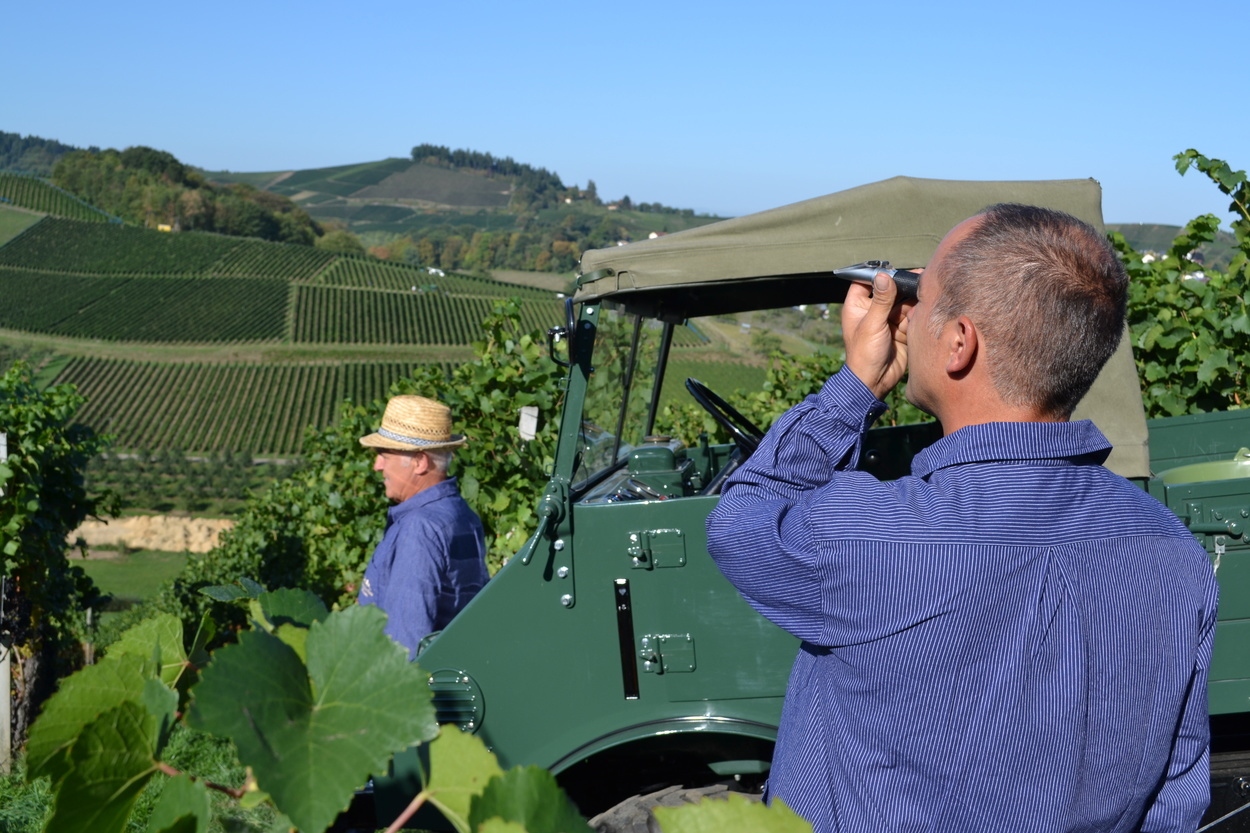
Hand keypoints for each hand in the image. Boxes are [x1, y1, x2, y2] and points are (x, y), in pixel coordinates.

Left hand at [842, 271, 915, 399]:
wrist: (875, 381)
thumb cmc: (864, 354)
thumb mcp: (872, 324)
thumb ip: (881, 300)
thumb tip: (884, 275)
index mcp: (857, 306)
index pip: (866, 281)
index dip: (879, 274)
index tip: (893, 268)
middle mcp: (872, 310)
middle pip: (889, 290)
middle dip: (903, 285)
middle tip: (920, 275)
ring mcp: (888, 319)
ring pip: (903, 302)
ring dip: (913, 297)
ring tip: (927, 289)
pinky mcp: (901, 329)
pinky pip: (911, 315)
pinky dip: (918, 311)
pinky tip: (927, 304)